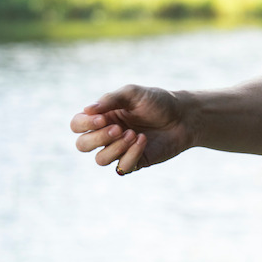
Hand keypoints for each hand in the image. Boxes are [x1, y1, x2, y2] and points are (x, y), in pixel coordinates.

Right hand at [70, 84, 192, 174]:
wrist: (184, 116)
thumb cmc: (158, 102)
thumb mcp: (133, 93)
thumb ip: (110, 100)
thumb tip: (87, 110)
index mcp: (103, 116)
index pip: (77, 125)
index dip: (84, 124)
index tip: (102, 118)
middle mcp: (107, 135)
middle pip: (82, 145)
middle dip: (97, 138)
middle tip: (118, 128)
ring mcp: (120, 150)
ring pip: (100, 159)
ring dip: (115, 148)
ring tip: (133, 134)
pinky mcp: (135, 162)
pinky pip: (122, 168)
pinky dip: (131, 154)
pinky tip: (143, 140)